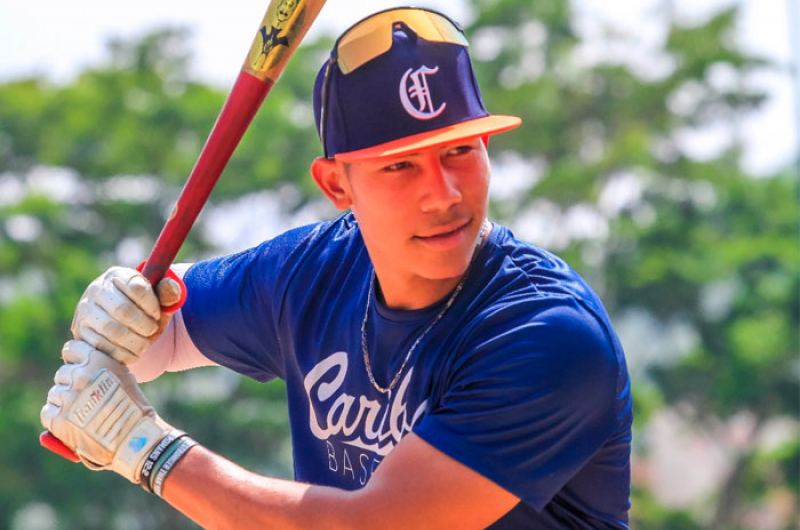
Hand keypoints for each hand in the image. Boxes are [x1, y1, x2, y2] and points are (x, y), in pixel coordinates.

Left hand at [40, 340, 178, 483]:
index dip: (75, 361)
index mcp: (97, 360)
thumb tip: (75, 370)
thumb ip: (100, 370)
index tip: (82, 371)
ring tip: (82, 415)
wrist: (134, 438)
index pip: (71, 349)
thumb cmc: (133, 409)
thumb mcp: (122, 377)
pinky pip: (47, 412)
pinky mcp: (58, 419)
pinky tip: (72, 424)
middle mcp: (80, 375)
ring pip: (54, 394)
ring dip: (64, 402)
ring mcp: (68, 397)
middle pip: (62, 374)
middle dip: (71, 384)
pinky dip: (56, 418)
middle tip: (86, 399)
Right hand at [71, 267, 181, 363]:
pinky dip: (122, 354)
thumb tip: (171, 285)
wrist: (121, 327)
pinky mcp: (80, 332)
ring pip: (112, 330)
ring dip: (135, 341)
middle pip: (124, 311)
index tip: (157, 314)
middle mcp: (97, 289)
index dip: (152, 305)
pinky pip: (101, 346)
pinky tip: (132, 353)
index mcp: (118, 275)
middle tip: (152, 330)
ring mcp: (85, 310)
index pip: (137, 288)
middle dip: (144, 325)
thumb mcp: (158, 301)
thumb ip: (168, 293)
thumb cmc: (143, 310)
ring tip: (144, 344)